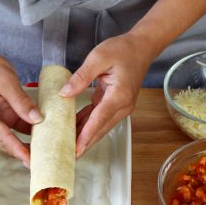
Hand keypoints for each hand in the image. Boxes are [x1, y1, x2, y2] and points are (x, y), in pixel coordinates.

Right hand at [0, 46, 42, 166]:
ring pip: (12, 138)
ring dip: (29, 142)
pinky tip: (44, 135)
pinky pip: (14, 128)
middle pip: (7, 142)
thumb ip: (21, 102)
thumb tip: (38, 119)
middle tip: (46, 159)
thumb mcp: (6, 81)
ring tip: (49, 150)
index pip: (3, 138)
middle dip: (26, 151)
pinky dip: (28, 131)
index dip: (19, 150)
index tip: (32, 162)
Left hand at [59, 33, 155, 156]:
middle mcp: (123, 106)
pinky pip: (100, 118)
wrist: (141, 47)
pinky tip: (74, 128)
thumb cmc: (122, 50)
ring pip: (101, 126)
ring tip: (67, 146)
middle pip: (101, 128)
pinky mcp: (116, 104)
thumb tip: (64, 93)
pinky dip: (88, 124)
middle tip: (68, 156)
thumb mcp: (98, 58)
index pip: (99, 119)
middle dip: (85, 143)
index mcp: (119, 95)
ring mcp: (121, 107)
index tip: (77, 148)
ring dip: (85, 136)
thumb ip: (81, 77)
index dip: (87, 135)